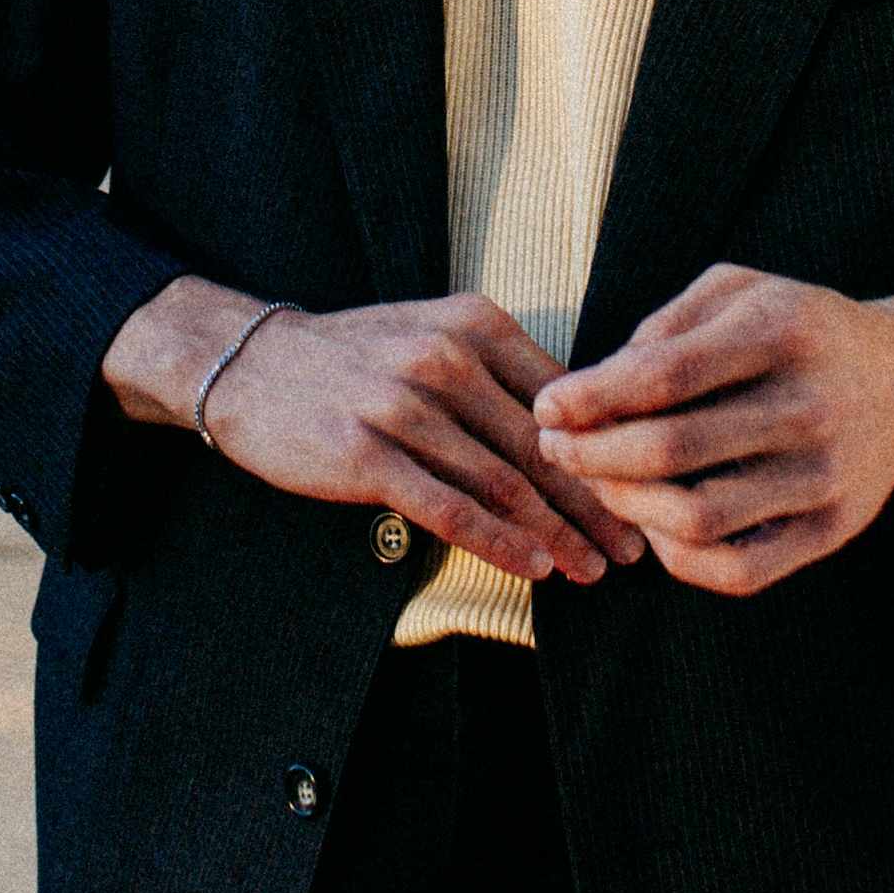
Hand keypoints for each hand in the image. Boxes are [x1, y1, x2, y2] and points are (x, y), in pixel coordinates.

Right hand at [101, 280, 642, 590]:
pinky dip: (498, 542)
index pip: (565, 396)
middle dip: (598, 502)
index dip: (611, 451)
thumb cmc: (353, 359)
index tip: (645, 493)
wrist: (248, 363)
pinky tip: (534, 568)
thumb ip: (500, 374)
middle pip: (542, 444)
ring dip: (558, 533)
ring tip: (595, 569)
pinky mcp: (366, 452)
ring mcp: (404, 404)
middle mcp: (446, 358)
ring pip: (503, 481)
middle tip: (636, 547)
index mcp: (475, 323)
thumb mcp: (433, 335)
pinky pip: (448, 506)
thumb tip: (579, 431)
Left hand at [532, 268, 893, 597]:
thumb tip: (592, 389)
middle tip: (555, 450)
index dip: (590, 398)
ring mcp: (825, 477)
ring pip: (700, 518)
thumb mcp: (740, 290)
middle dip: (593, 456)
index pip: (664, 376)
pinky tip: (651, 525)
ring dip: (627, 507)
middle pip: (674, 450)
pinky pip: (738, 570)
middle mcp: (811, 406)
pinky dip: (677, 558)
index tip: (546, 407)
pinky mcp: (831, 531)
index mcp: (783, 332)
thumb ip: (664, 326)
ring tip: (596, 484)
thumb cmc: (800, 329)